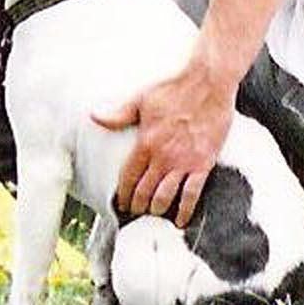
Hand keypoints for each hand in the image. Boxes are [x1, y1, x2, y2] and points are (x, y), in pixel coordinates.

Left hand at [93, 59, 235, 227]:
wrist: (208, 84)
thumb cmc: (176, 88)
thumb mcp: (142, 99)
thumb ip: (119, 114)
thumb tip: (95, 116)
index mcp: (145, 142)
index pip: (129, 177)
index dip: (123, 194)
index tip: (122, 203)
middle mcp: (162, 157)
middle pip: (144, 192)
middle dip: (137, 206)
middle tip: (135, 212)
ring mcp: (183, 163)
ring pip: (164, 197)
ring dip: (156, 210)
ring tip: (153, 214)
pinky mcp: (203, 164)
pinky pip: (192, 194)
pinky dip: (185, 211)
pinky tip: (180, 220)